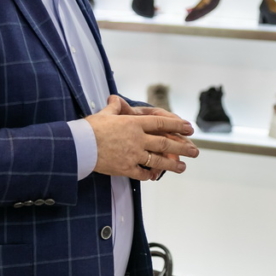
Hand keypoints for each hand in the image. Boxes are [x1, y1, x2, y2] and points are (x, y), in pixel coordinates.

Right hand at [84, 96, 198, 179]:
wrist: (80, 145)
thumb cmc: (91, 127)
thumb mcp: (105, 113)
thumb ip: (114, 107)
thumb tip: (114, 99)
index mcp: (134, 123)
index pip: (161, 123)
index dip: (177, 125)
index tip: (189, 128)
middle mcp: (138, 139)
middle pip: (165, 143)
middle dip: (182, 147)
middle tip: (195, 151)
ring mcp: (133, 154)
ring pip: (158, 160)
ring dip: (172, 164)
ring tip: (183, 167)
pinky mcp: (125, 168)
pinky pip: (142, 173)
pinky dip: (150, 175)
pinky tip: (155, 176)